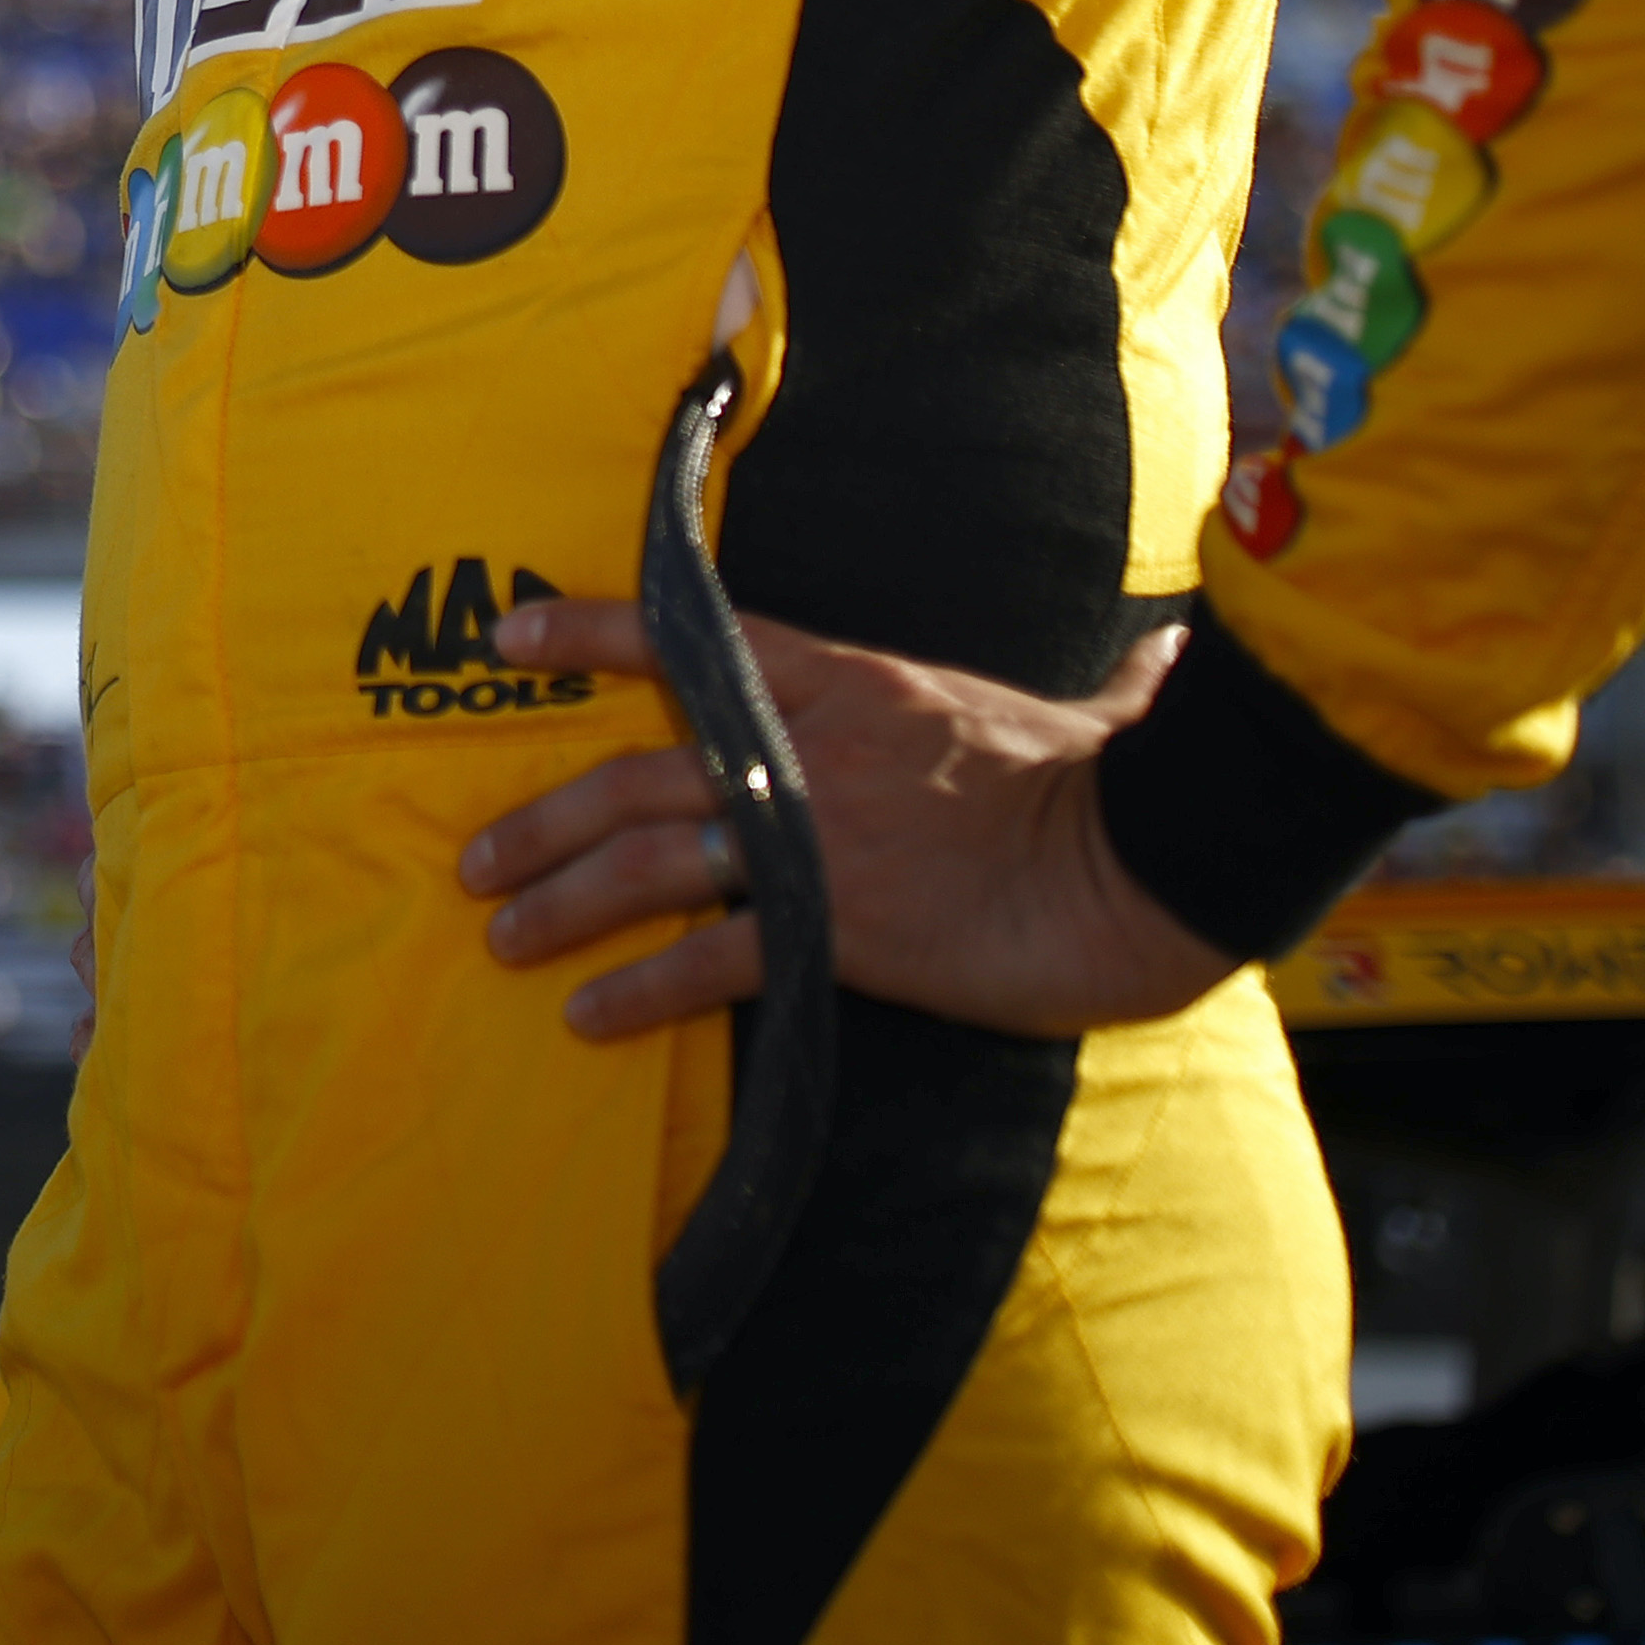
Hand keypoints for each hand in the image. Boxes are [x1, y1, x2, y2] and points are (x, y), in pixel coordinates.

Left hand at [453, 600, 1233, 1041]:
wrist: (1139, 866)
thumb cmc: (1119, 791)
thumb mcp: (1090, 716)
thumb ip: (1109, 691)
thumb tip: (1170, 663)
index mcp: (845, 681)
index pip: (688, 639)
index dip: (588, 631)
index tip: (506, 633)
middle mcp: (803, 750)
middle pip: (636, 774)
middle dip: (543, 818)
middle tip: (474, 858)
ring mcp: (810, 839)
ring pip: (646, 861)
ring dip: (560, 899)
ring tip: (502, 933)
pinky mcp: (830, 929)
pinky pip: (706, 957)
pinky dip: (638, 986)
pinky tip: (590, 1012)